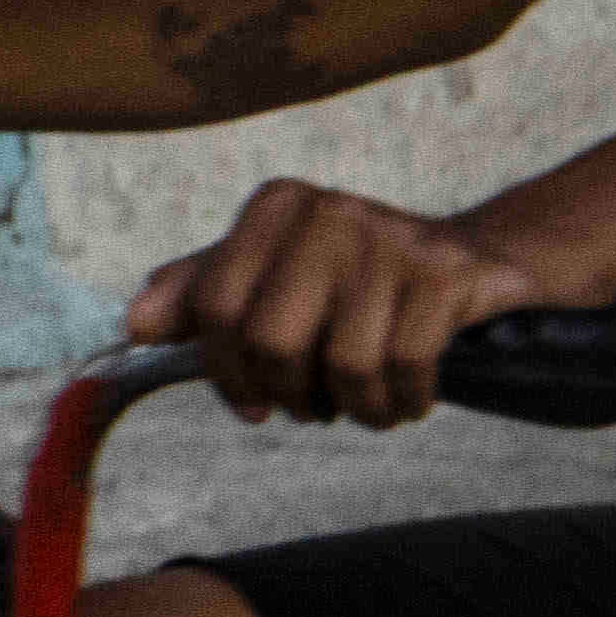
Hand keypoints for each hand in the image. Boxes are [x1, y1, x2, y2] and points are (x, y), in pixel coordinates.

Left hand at [123, 181, 577, 425]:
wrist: (481, 260)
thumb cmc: (362, 280)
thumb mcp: (278, 274)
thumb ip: (205, 293)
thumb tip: (135, 327)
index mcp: (277, 207)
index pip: (217, 307)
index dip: (226, 374)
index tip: (253, 406)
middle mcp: (327, 213)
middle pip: (273, 340)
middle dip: (292, 395)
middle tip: (315, 409)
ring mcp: (390, 241)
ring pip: (344, 363)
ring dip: (358, 409)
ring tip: (369, 408)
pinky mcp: (445, 274)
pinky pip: (404, 367)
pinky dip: (404, 402)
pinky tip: (410, 401)